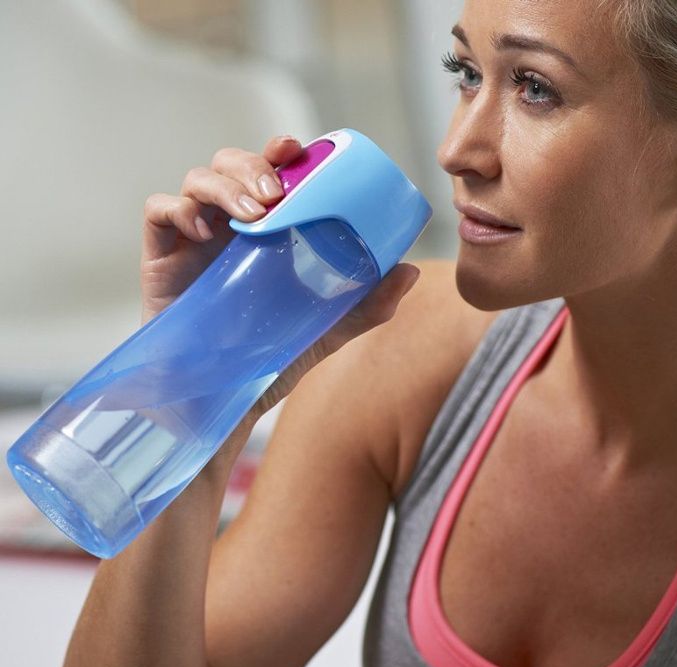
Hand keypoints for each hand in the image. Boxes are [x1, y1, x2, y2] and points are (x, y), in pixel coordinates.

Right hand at [140, 134, 420, 425]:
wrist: (220, 401)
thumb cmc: (270, 361)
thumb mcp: (326, 330)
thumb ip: (366, 305)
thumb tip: (412, 271)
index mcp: (266, 234)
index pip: (271, 174)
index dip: (281, 152)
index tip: (298, 148)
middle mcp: (229, 228)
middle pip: (231, 165)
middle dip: (252, 166)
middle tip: (276, 193)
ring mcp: (193, 240)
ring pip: (198, 179)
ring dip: (224, 184)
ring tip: (253, 214)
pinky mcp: (161, 258)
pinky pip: (159, 211)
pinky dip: (178, 208)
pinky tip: (201, 230)